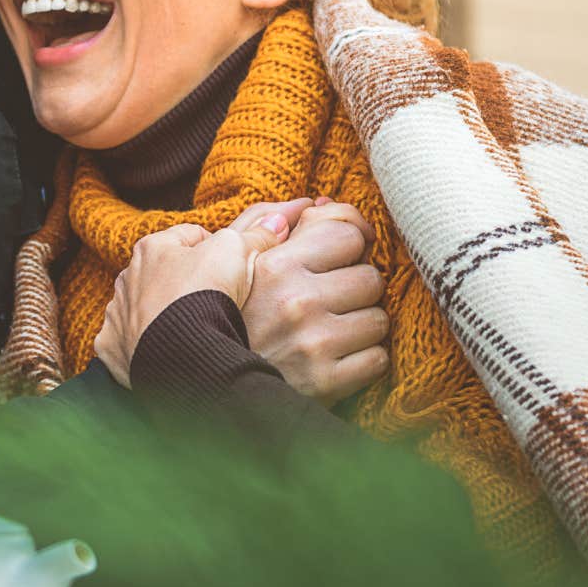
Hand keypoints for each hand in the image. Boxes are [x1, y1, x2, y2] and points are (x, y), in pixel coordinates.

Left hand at [94, 198, 311, 386]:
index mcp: (152, 247)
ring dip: (164, 312)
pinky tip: (166, 350)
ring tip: (194, 328)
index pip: (191, 236)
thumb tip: (277, 221)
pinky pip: (128, 341)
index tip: (233, 267)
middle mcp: (128, 277)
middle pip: (165, 272)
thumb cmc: (205, 295)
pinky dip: (145, 344)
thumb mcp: (237, 253)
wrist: (181, 355)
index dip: (218, 249)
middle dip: (188, 281)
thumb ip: (255, 235)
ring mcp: (118, 313)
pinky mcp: (113, 346)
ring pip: (145, 306)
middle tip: (217, 300)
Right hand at [242, 200, 388, 402]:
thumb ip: (271, 223)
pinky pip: (378, 360)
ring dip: (362, 325)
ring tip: (333, 329)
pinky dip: (363, 360)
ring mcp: (313, 344)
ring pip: (379, 319)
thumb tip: (320, 202)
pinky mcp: (325, 383)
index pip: (347, 233)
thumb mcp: (233, 261)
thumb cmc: (226, 316)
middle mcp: (296, 301)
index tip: (347, 255)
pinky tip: (337, 358)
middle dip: (356, 288)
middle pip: (371, 277)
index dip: (351, 243)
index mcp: (275, 265)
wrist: (208, 384)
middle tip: (333, 300)